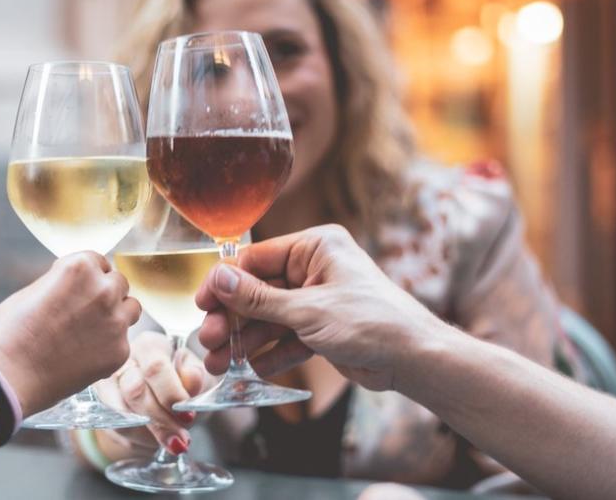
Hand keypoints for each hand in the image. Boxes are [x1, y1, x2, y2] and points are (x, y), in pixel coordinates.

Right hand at [0, 252, 140, 415]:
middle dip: (104, 294)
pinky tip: (84, 355)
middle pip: (119, 283)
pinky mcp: (119, 351)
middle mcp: (104, 290)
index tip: (78, 290)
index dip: (88, 276)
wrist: (6, 378)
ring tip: (91, 331)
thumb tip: (77, 285)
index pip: (99, 261)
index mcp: (80, 267)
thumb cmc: (9, 333)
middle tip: (83, 313)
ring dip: (117, 314)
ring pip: (131, 308)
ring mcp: (115, 321)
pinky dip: (109, 346)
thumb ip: (63, 282)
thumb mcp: (33, 290)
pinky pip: (123, 341)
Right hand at [94, 332, 209, 453]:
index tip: (188, 415)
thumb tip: (190, 378)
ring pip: (122, 413)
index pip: (155, 368)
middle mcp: (123, 361)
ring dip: (150, 433)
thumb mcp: (199, 375)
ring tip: (173, 441)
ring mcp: (107, 383)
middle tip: (182, 437)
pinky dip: (139, 439)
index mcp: (149, 346)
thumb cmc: (184, 383)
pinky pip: (117, 429)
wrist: (167, 400)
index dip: (171, 394)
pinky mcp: (100, 407)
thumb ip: (196, 377)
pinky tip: (155, 440)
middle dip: (161, 419)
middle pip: (135, 391)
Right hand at [195, 224, 445, 390]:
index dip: (226, 283)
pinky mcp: (321, 328)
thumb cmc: (372, 322)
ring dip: (244, 341)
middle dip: (233, 318)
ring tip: (218, 363)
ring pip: (269, 318)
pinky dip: (268, 354)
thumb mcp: (307, 310)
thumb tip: (218, 280)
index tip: (202, 304)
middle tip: (208, 339)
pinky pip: (285, 338)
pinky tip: (246, 369)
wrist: (414, 359)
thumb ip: (258, 298)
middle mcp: (315, 269)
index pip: (256, 259)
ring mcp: (317, 299)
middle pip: (258, 291)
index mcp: (315, 247)